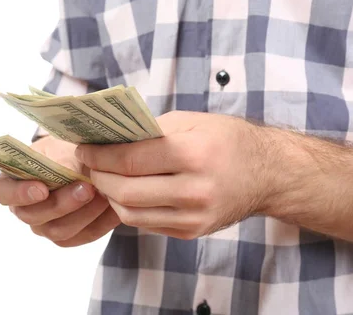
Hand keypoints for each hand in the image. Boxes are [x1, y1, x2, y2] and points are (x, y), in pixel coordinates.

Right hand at [0, 136, 120, 246]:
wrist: (95, 160)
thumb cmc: (72, 148)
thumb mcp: (65, 145)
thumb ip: (62, 159)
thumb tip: (68, 169)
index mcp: (14, 180)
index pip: (4, 193)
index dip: (19, 194)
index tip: (41, 189)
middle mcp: (25, 208)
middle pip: (33, 216)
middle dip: (62, 203)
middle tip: (86, 187)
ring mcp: (46, 225)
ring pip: (59, 230)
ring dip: (83, 213)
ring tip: (104, 195)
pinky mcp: (71, 235)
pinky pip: (84, 235)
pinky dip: (100, 222)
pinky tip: (113, 206)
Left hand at [75, 111, 268, 239]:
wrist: (268, 174)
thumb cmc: (229, 140)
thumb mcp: (192, 121)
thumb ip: (151, 130)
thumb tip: (110, 138)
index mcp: (193, 155)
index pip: (130, 160)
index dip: (99, 155)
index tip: (84, 149)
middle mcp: (194, 190)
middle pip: (125, 191)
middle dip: (99, 177)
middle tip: (89, 164)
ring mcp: (193, 217)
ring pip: (131, 214)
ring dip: (110, 196)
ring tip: (105, 178)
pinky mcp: (192, 232)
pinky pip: (147, 223)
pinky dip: (130, 208)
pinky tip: (127, 191)